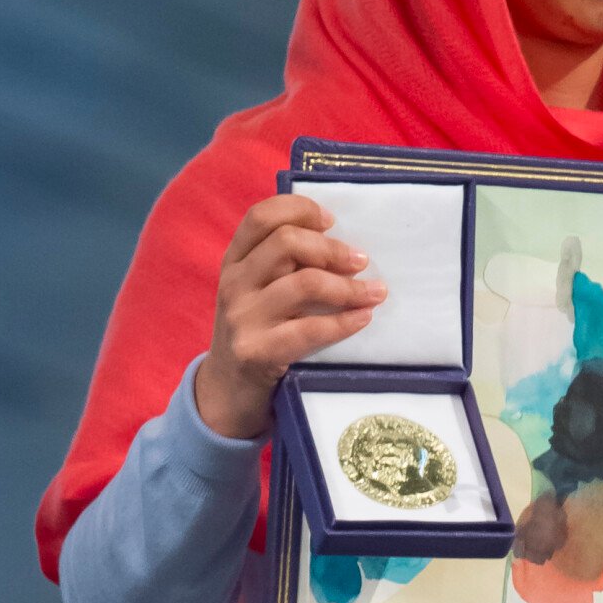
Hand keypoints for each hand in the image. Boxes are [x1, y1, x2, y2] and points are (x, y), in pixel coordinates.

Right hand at [195, 195, 384, 439]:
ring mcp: (242, 317)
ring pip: (304, 283)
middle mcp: (234, 283)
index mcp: (235, 260)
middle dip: (332, 249)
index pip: (261, 217)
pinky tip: (363, 318)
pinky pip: (310, 329)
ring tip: (375, 292)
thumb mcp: (258, 291)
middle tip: (362, 261)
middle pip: (286, 243)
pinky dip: (344, 321)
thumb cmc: (258, 332)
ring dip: (349, 287)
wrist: (227, 393)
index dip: (300, 210)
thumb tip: (344, 243)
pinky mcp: (256, 351)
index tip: (332, 221)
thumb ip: (284, 265)